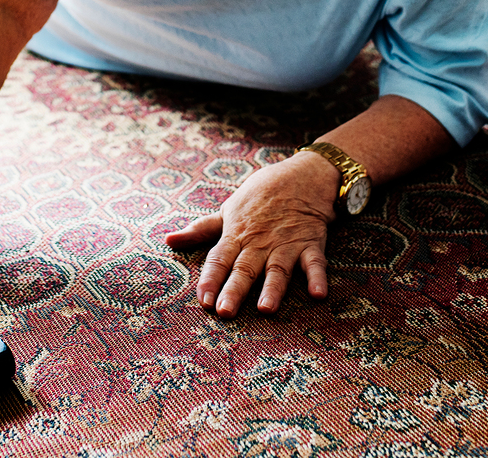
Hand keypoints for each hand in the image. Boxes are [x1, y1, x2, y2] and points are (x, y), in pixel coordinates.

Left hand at [163, 152, 336, 317]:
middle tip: (225, 312)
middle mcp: (260, 243)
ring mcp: (286, 244)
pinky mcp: (311, 243)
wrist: (302, 175)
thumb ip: (201, 230)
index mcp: (237, 235)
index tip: (202, 300)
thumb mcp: (228, 209)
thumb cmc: (260, 195)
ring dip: (273, 288)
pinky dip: (318, 277)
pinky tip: (318, 293)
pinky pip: (315, 262)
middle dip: (235, 290)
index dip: (210, 278)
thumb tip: (168, 240)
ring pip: (278, 269)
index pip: (220, 258)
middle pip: (245, 269)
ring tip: (266, 308)